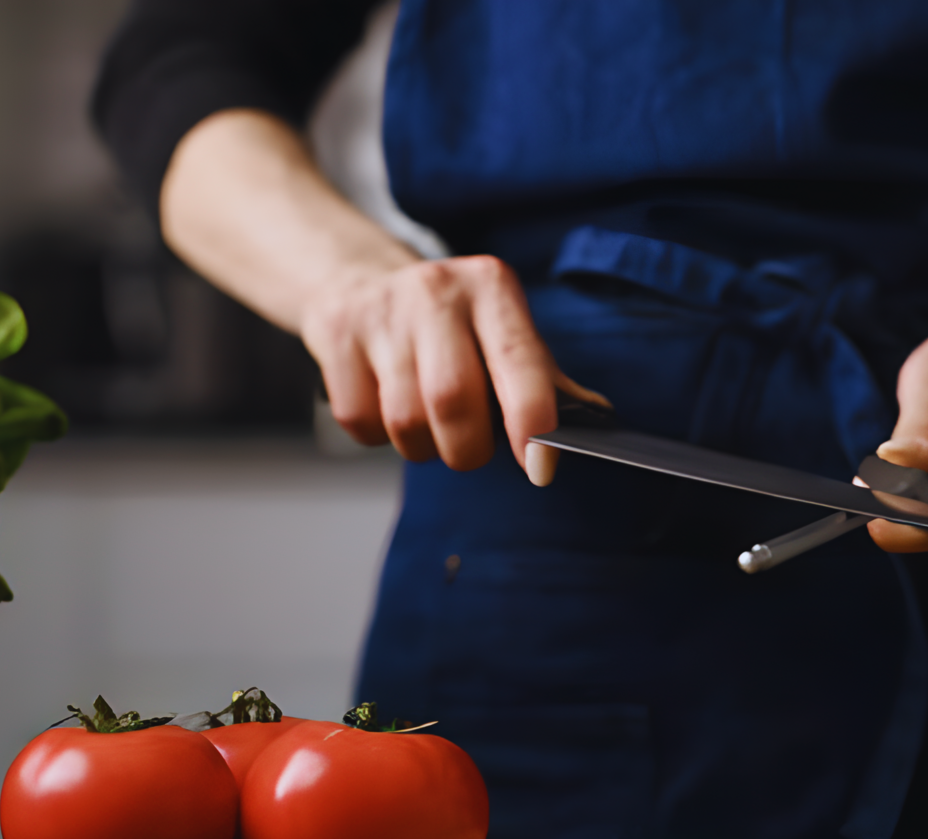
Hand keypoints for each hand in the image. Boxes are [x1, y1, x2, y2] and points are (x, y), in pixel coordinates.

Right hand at [299, 254, 606, 482]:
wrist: (358, 281)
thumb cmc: (451, 324)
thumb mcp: (503, 332)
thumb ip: (545, 379)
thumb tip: (593, 421)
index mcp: (491, 286)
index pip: (519, 362)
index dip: (532, 421)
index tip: (540, 467)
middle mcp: (435, 290)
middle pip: (453, 401)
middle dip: (468, 449)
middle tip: (472, 449)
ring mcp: (380, 311)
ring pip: (405, 421)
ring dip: (423, 447)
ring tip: (430, 427)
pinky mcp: (334, 335)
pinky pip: (360, 422)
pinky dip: (379, 437)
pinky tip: (387, 408)